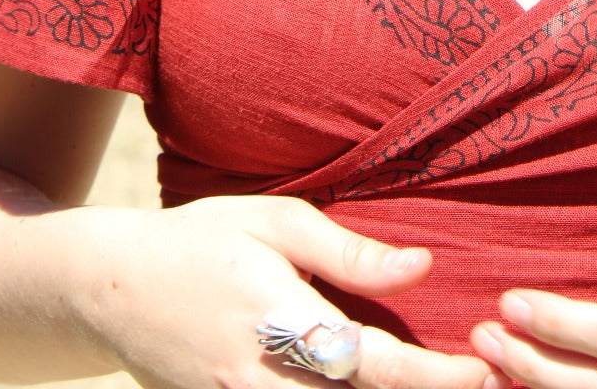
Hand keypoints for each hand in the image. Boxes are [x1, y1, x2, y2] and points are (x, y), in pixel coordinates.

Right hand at [66, 193, 502, 388]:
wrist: (110, 289)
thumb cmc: (203, 240)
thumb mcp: (275, 225)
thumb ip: (348, 252)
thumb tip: (422, 267)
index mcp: (281, 322)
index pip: (375, 366)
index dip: (437, 376)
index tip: (486, 368)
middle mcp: (263, 383)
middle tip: (487, 384)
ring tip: (438, 382)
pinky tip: (375, 387)